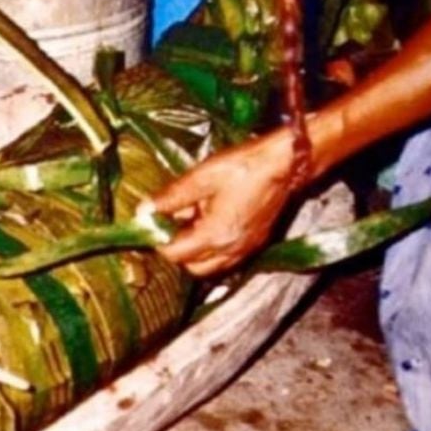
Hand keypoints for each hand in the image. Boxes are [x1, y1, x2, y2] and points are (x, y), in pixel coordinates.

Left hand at [153, 133, 295, 276]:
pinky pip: (227, 258)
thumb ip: (171, 197)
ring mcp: (245, 249)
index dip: (159, 239)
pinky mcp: (255, 243)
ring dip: (195, 251)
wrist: (285, 163)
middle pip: (191, 266)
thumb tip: (144, 210)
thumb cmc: (244, 167)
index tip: (153, 222)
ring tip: (191, 221)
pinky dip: (213, 249)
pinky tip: (210, 222)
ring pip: (210, 266)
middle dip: (177, 249)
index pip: (174, 254)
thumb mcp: (201, 178)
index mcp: (215, 236)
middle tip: (171, 223)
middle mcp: (231, 250)